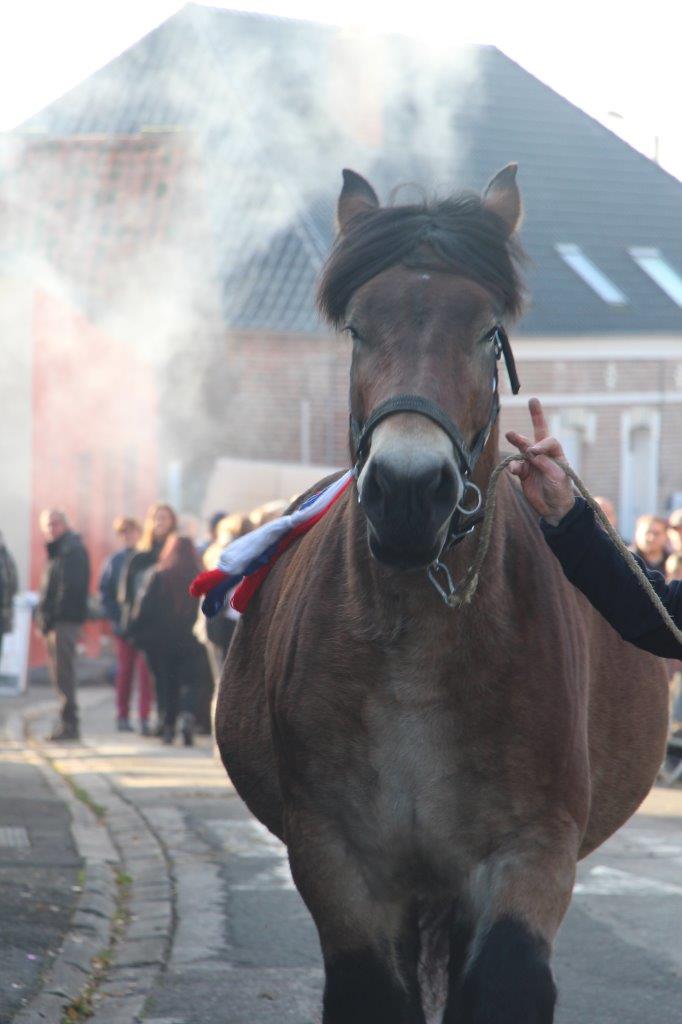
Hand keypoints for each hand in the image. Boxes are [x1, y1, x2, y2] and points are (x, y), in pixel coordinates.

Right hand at [505, 398, 575, 524]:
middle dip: (536, 416)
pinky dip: (512, 466)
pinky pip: (515, 466)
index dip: (541, 445)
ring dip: (517, 441)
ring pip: (523, 448)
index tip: (533, 454)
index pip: (548, 441)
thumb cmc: (561, 492)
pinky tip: (513, 470)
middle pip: (539, 433)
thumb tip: (529, 452)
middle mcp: (544, 455)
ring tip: (510, 435)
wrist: (554, 511)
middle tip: (533, 401)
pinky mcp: (523, 474)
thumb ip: (544, 463)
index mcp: (557, 454)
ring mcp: (533, 464)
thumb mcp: (557, 477)